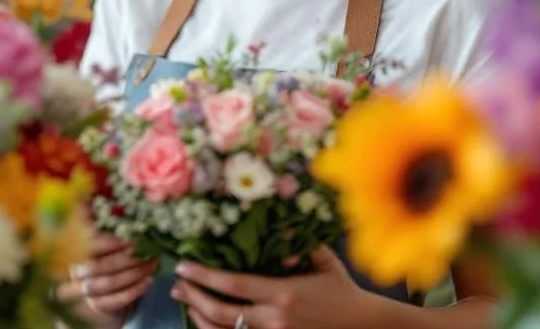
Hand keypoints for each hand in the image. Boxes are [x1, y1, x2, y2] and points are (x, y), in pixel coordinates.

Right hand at [56, 233, 157, 326]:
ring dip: (135, 273)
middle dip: (127, 258)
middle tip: (149, 250)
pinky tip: (148, 281)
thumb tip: (114, 206)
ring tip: (152, 264)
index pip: (89, 245)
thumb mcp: (105, 240)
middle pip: (100, 266)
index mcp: (75, 250)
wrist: (103, 292)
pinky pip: (117, 300)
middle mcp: (76, 271)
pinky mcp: (97, 306)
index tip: (133, 237)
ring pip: (110, 283)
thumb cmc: (107, 258)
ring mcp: (85, 291)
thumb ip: (106, 225)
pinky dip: (135, 290)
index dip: (111, 242)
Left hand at [172, 246, 376, 328]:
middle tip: (177, 285)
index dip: (204, 276)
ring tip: (187, 303)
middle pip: (222, 313)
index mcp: (283, 292)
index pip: (233, 284)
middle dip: (194, 298)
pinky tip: (208, 323)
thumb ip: (298, 239)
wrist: (363, 325)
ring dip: (200, 319)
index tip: (183, 266)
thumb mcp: (322, 258)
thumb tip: (277, 221)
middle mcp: (274, 319)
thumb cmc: (342, 289)